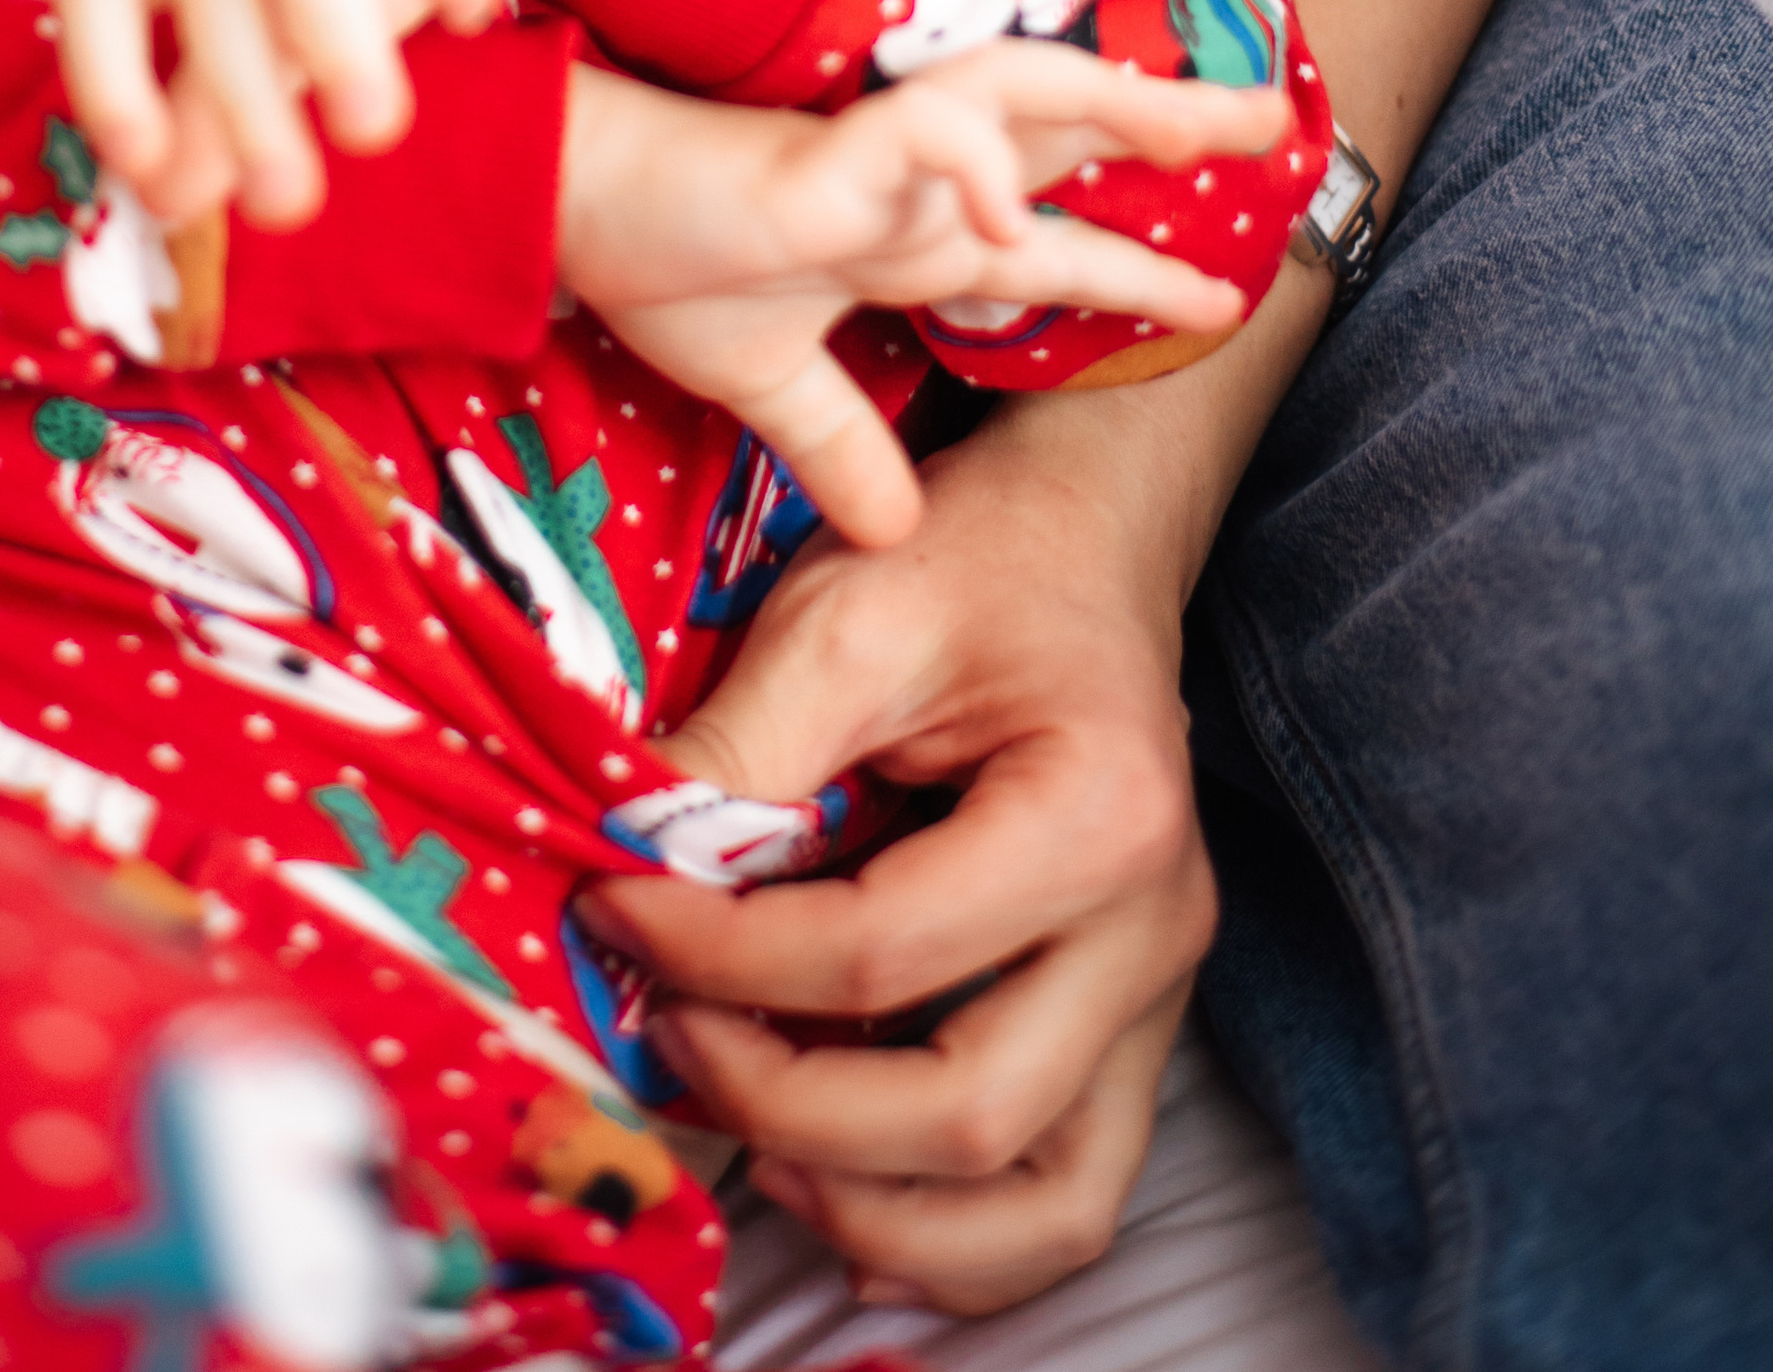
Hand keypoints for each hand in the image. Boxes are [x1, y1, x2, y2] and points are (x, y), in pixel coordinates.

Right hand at [554, 56, 1260, 547]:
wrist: (570, 213)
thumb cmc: (658, 266)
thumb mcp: (768, 383)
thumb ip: (837, 442)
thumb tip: (895, 525)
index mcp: (911, 237)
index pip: (1053, 249)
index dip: (1140, 271)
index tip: (1229, 302)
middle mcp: (917, 188)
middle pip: (1069, 136)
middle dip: (1172, 130)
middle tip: (1278, 128)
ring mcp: (880, 164)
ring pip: (1021, 98)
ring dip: (1113, 106)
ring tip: (1200, 120)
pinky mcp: (828, 156)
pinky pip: (924, 137)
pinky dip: (973, 162)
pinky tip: (1007, 207)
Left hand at [579, 413, 1219, 1313]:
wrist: (1087, 536)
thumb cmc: (976, 560)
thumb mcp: (845, 612)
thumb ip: (740, 749)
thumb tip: (618, 864)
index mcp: (1100, 815)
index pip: (879, 953)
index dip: (721, 955)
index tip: (615, 905)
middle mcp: (1155, 927)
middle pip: (972, 1114)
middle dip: (788, 1104)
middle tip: (670, 1034)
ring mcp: (1157, 990)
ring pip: (1052, 1205)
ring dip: (887, 1216)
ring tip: (755, 1148)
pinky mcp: (1130, 1021)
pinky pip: (1067, 1189)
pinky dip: (958, 1236)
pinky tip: (842, 1194)